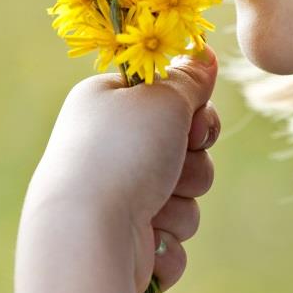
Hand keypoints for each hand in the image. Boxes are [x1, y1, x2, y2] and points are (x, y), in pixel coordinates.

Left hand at [23, 46, 220, 292]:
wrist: (88, 235)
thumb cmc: (122, 154)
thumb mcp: (163, 98)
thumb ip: (190, 77)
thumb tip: (203, 50)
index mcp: (109, 106)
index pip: (171, 100)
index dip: (195, 113)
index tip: (193, 121)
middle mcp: (110, 149)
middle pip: (187, 151)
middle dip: (192, 164)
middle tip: (173, 162)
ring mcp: (118, 197)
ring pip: (186, 196)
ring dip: (180, 203)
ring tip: (152, 206)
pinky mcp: (128, 241)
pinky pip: (174, 237)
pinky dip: (168, 241)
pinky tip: (146, 239)